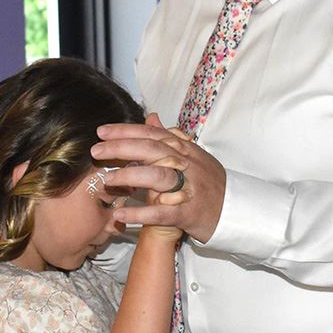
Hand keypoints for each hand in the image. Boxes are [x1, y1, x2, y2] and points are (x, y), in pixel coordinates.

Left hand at [91, 115, 225, 242]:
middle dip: (121, 148)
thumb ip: (169, 137)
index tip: (102, 131)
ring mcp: (189, 189)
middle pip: (152, 151)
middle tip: (96, 150)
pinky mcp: (188, 213)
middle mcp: (188, 165)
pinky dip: (140, 213)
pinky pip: (161, 212)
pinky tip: (120, 214)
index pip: (153, 135)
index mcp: (186, 150)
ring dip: (130, 176)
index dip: (126, 131)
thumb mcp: (193, 155)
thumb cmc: (208, 184)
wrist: (235, 212)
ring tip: (106, 180)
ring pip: (157, 177)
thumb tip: (151, 117)